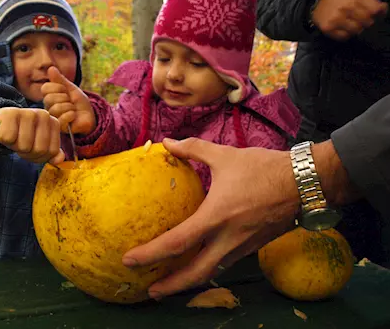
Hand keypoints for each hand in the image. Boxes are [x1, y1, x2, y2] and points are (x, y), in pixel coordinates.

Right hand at [0, 107, 64, 165]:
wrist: (1, 122)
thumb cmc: (22, 134)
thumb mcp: (39, 144)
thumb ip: (51, 152)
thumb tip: (59, 160)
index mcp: (54, 123)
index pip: (52, 151)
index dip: (39, 156)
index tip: (32, 148)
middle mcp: (44, 115)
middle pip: (39, 150)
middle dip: (27, 153)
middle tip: (20, 144)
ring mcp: (28, 112)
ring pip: (24, 146)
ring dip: (15, 147)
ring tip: (13, 138)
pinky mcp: (10, 113)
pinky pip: (8, 138)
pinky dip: (4, 140)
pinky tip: (4, 131)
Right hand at [42, 66, 95, 134]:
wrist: (90, 116)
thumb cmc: (79, 103)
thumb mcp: (71, 88)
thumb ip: (60, 79)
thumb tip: (51, 68)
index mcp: (49, 97)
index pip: (45, 88)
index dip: (58, 87)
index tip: (66, 91)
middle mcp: (48, 107)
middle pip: (49, 98)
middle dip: (65, 97)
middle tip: (71, 101)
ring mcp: (53, 117)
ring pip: (56, 108)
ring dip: (69, 107)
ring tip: (73, 109)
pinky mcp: (59, 127)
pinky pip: (62, 118)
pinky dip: (71, 115)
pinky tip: (74, 116)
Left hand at [122, 138, 298, 298]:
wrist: (305, 183)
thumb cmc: (263, 168)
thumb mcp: (224, 155)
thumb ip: (193, 149)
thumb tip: (167, 142)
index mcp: (216, 216)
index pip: (177, 242)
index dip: (150, 254)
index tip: (129, 260)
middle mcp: (228, 238)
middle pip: (195, 273)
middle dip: (171, 287)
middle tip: (150, 292)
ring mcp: (243, 246)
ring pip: (212, 272)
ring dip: (189, 282)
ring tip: (171, 285)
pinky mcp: (253, 247)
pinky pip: (226, 264)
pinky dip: (208, 270)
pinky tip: (199, 264)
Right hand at [312, 0, 387, 40]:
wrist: (317, 5)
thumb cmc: (339, 0)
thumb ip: (370, 2)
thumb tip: (384, 9)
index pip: (375, 10)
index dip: (377, 14)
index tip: (374, 15)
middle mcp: (346, 7)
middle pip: (367, 22)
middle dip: (366, 22)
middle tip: (360, 20)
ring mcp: (336, 19)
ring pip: (357, 31)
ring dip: (356, 29)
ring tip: (351, 25)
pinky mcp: (329, 28)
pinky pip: (345, 37)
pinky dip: (346, 35)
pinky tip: (343, 29)